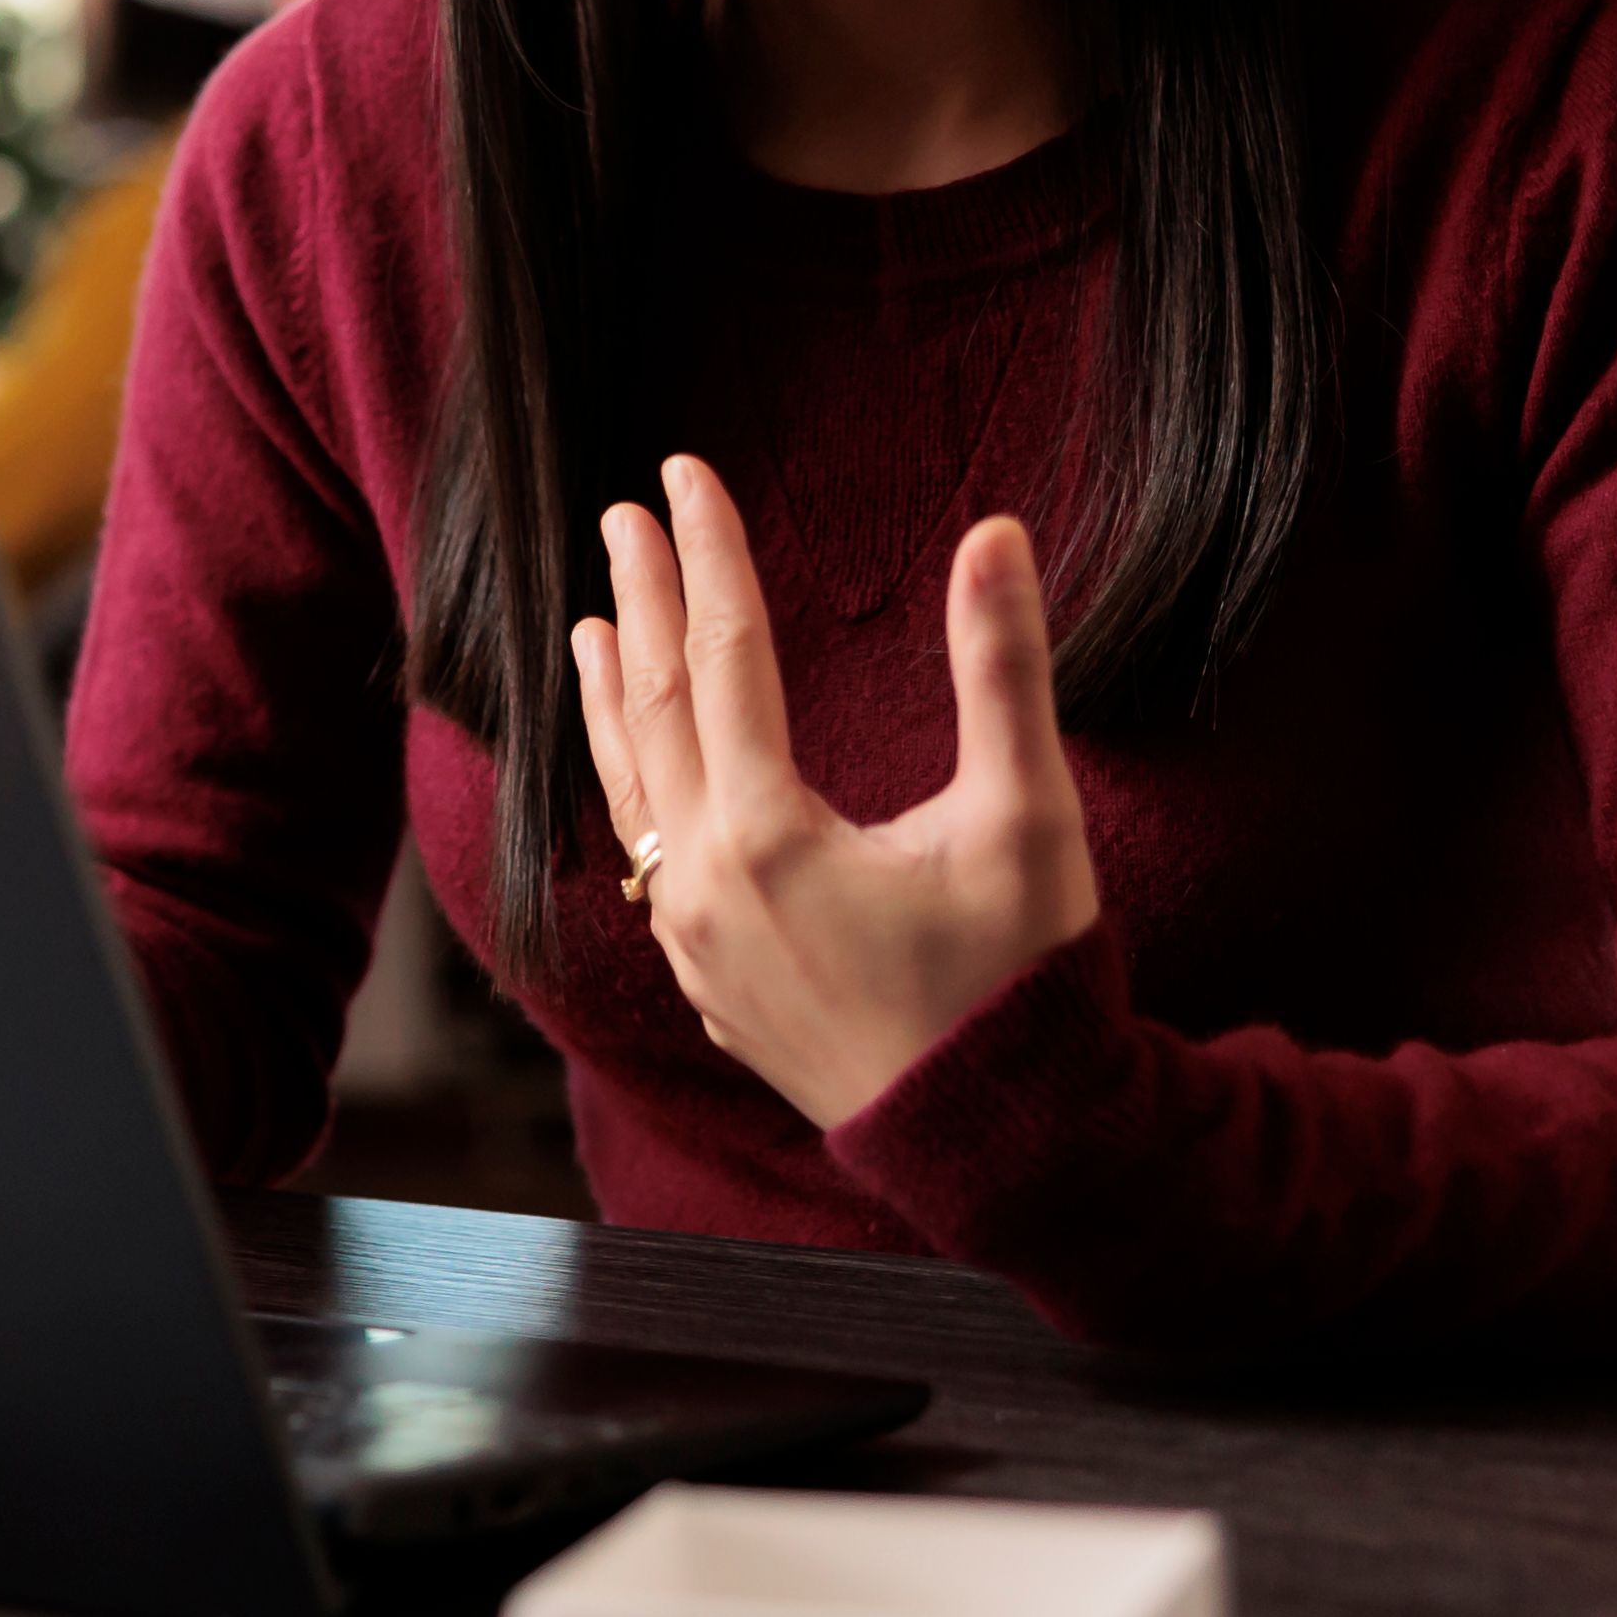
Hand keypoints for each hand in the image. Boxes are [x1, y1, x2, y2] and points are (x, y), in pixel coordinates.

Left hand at [570, 455, 1097, 1131]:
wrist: (999, 1142)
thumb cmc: (1021, 983)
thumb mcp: (1026, 819)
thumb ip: (1004, 670)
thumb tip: (996, 536)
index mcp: (770, 834)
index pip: (724, 655)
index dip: (709, 556)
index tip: (685, 475)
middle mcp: (707, 885)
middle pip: (655, 710)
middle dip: (640, 603)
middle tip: (620, 516)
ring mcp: (696, 942)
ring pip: (632, 791)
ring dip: (612, 698)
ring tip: (590, 624)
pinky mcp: (708, 984)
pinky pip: (646, 859)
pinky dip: (633, 787)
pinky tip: (640, 767)